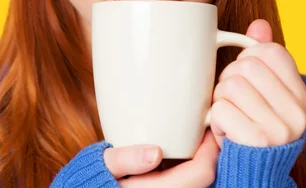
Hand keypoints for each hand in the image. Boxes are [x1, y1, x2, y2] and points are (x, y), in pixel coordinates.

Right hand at [103, 130, 218, 186]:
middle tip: (207, 125)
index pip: (203, 172)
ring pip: (199, 179)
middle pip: (207, 176)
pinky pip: (188, 180)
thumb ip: (124, 159)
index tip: (208, 125)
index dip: (212, 148)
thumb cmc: (93, 180)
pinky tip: (183, 149)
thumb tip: (155, 152)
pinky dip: (191, 165)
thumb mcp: (103, 166)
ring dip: (202, 158)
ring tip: (198, 133)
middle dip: (211, 150)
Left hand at [210, 19, 305, 147]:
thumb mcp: (265, 91)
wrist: (255, 171)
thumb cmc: (255, 124)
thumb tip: (258, 24)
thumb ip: (264, 57)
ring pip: (230, 85)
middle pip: (246, 66)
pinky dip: (214, 119)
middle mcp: (297, 112)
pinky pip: (220, 110)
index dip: (249, 57)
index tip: (247, 76)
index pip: (271, 51)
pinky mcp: (256, 141)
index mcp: (301, 95)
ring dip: (219, 98)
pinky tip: (224, 129)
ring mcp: (279, 128)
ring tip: (229, 113)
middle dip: (229, 78)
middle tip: (233, 98)